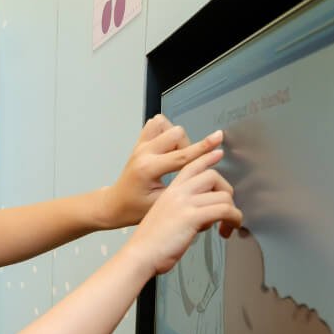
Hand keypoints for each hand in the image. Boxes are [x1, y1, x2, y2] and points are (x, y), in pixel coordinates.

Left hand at [99, 115, 224, 228]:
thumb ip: (183, 188)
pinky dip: (166, 131)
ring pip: (167, 126)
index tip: (218, 142)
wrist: (115, 204)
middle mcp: (143, 153)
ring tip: (175, 156)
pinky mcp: (139, 143)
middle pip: (176, 134)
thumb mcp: (161, 203)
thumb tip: (206, 177)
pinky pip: (156, 124)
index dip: (203, 149)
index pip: (181, 156)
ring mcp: (140, 146)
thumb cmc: (134, 209)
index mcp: (148, 169)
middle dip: (188, 147)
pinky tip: (167, 147)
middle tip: (186, 165)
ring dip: (177, 138)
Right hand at [123, 147, 242, 275]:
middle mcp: (177, 193)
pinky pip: (225, 210)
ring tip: (227, 226)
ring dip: (232, 212)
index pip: (191, 165)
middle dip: (226, 192)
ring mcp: (184, 203)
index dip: (207, 157)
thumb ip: (181, 211)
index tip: (218, 153)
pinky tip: (229, 229)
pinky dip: (234, 219)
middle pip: (213, 176)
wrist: (138, 255)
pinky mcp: (192, 216)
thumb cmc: (149, 244)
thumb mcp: (164, 219)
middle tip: (226, 210)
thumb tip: (203, 217)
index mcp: (169, 192)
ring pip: (223, 196)